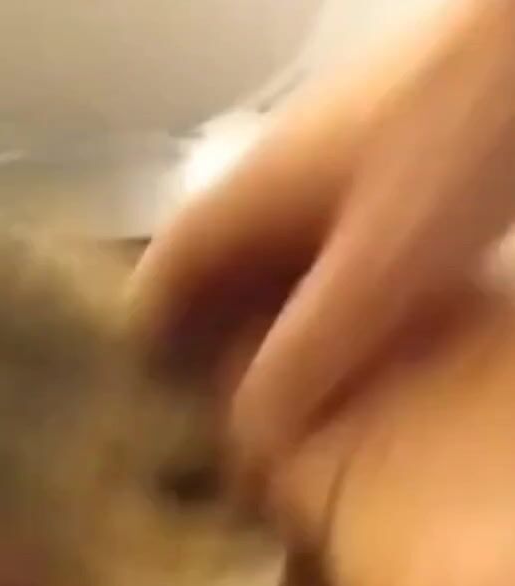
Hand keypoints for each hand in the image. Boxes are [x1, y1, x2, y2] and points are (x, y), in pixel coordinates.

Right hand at [138, 0, 514, 461]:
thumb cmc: (454, 140)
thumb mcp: (378, 265)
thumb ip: (308, 349)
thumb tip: (242, 437)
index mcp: (249, 189)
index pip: (162, 271)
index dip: (142, 343)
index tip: (138, 411)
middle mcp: (273, 173)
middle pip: (212, 271)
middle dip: (202, 343)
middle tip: (206, 427)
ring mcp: (326, 166)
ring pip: (269, 262)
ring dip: (263, 327)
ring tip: (273, 404)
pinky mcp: (379, 170)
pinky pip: (321, 250)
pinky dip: (316, 302)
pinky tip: (348, 347)